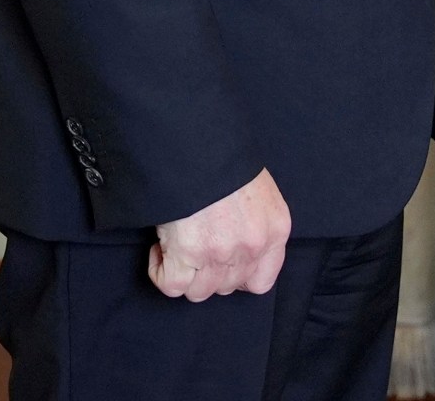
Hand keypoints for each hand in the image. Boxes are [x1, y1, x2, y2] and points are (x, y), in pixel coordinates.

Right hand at [148, 169, 290, 301]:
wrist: (198, 142)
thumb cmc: (223, 158)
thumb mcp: (257, 189)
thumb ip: (254, 222)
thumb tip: (231, 242)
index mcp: (275, 229)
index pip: (261, 281)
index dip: (238, 279)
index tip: (221, 266)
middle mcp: (252, 246)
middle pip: (226, 286)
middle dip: (207, 272)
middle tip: (193, 246)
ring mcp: (220, 253)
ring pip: (199, 291)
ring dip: (184, 273)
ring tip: (176, 245)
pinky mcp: (188, 253)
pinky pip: (172, 285)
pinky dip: (160, 271)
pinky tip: (160, 249)